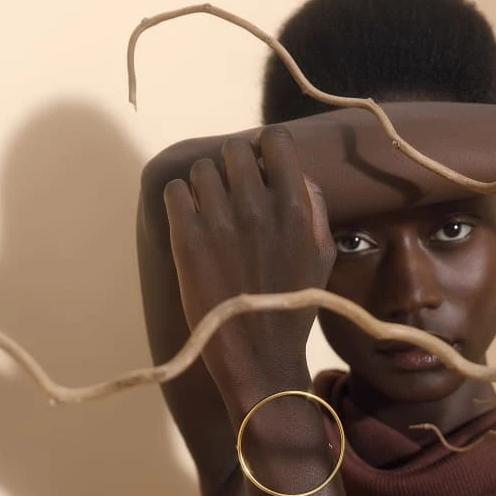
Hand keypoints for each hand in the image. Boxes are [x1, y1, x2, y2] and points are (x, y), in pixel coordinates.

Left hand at [163, 125, 335, 406]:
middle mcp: (256, 205)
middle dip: (233, 167)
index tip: (261, 167)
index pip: (274, 140)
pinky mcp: (186, 238)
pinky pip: (173, 191)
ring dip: (205, 186)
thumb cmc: (293, 305)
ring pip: (201, 169)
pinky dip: (180, 202)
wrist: (259, 355)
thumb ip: (313, 208)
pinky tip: (192, 223)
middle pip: (233, 149)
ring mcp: (218, 220)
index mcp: (294, 206)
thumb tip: (296, 173)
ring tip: (212, 214)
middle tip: (233, 195)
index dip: (265, 149)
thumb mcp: (321, 255)